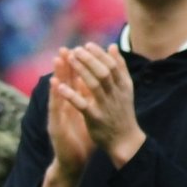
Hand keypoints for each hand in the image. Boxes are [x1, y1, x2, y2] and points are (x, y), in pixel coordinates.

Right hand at [46, 51, 93, 179]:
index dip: (77, 66)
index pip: (75, 82)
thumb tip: (95, 85)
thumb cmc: (82, 140)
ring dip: (57, 75)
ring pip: (57, 92)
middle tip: (64, 48)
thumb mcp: (88, 116)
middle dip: (64, 65)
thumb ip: (89, 101)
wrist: (74, 162)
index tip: (79, 50)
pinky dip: (55, 95)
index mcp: (74, 105)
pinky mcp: (55, 126)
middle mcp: (64, 108)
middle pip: (64, 83)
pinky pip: (55, 108)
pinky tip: (55, 84)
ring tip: (57, 59)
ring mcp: (58, 116)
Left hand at [53, 45, 144, 165]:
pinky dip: (71, 95)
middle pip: (103, 72)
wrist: (126, 142)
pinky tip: (60, 87)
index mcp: (123, 86)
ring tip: (69, 60)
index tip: (87, 44)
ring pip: (93, 85)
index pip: (112, 65)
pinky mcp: (95, 119)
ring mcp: (105, 106)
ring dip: (81, 71)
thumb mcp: (125, 89)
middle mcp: (116, 94)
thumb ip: (120, 68)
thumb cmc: (122, 113)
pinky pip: (82, 105)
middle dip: (89, 59)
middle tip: (75, 49)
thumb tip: (112, 46)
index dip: (99, 54)